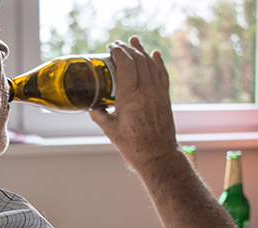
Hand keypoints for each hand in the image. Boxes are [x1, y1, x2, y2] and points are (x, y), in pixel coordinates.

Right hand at [90, 36, 177, 168]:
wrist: (157, 156)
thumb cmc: (133, 146)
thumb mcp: (109, 129)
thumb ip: (99, 114)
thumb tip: (92, 106)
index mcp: (129, 97)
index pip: (125, 64)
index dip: (118, 52)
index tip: (111, 47)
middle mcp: (146, 91)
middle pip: (138, 60)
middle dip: (128, 48)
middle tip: (118, 44)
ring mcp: (157, 93)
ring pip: (151, 64)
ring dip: (142, 50)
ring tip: (134, 41)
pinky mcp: (164, 98)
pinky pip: (162, 75)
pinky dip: (158, 62)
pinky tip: (155, 54)